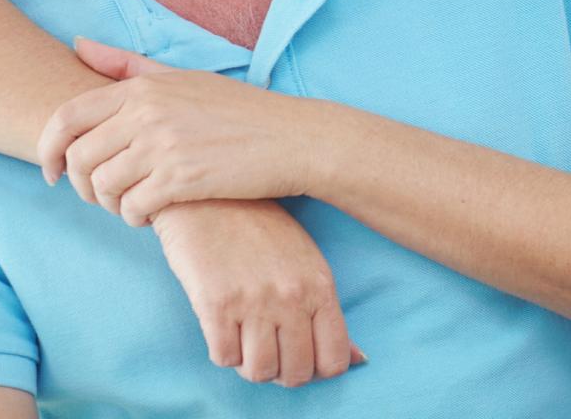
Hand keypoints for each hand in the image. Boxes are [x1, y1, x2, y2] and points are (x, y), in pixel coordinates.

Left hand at [38, 38, 319, 224]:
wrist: (295, 139)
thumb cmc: (242, 110)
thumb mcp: (185, 78)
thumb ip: (128, 64)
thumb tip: (77, 43)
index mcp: (145, 87)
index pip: (66, 118)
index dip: (49, 149)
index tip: (55, 171)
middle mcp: (149, 112)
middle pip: (79, 158)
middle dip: (82, 185)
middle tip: (104, 195)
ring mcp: (164, 145)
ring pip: (102, 187)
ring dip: (111, 204)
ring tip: (133, 204)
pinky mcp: (182, 178)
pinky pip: (132, 208)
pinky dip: (137, 218)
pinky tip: (155, 214)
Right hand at [153, 200, 365, 386]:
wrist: (211, 196)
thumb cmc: (261, 230)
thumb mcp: (306, 262)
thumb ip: (327, 311)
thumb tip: (358, 359)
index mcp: (320, 285)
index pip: (334, 360)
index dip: (317, 369)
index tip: (301, 357)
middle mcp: (291, 296)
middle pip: (295, 374)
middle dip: (282, 371)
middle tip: (270, 350)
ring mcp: (254, 301)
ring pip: (259, 372)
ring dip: (250, 364)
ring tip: (246, 338)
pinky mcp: (215, 304)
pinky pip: (224, 358)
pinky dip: (223, 351)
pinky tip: (224, 327)